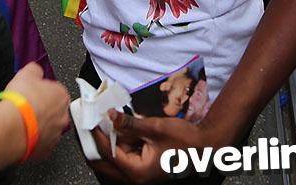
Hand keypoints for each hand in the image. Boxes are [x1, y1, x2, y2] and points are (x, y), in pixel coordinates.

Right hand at [5, 63, 69, 161]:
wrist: (13, 127)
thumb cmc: (21, 101)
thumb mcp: (27, 72)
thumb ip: (35, 70)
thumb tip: (36, 71)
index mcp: (61, 95)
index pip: (55, 90)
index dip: (42, 90)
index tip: (33, 92)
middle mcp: (62, 116)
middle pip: (54, 110)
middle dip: (42, 108)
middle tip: (27, 106)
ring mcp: (55, 135)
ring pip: (48, 127)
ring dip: (38, 124)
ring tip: (22, 120)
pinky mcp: (46, 151)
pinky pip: (40, 142)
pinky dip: (33, 138)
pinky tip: (22, 133)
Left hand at [91, 111, 214, 183]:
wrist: (204, 146)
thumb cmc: (184, 141)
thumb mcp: (154, 128)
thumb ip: (129, 123)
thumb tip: (110, 115)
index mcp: (138, 172)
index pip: (107, 152)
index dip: (98, 134)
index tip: (91, 118)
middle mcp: (136, 178)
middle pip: (106, 163)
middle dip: (98, 142)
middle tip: (93, 122)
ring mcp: (140, 175)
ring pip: (114, 160)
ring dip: (110, 141)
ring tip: (107, 120)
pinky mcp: (143, 168)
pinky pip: (125, 157)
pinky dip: (120, 143)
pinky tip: (120, 127)